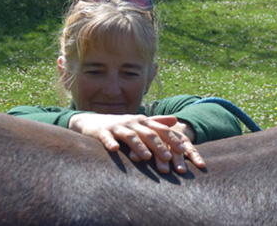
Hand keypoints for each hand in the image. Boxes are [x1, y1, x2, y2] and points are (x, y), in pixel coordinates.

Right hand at [67, 113, 204, 173]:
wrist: (93, 122)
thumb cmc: (120, 126)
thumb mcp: (139, 123)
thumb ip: (157, 122)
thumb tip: (175, 120)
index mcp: (142, 121)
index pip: (160, 130)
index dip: (171, 139)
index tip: (182, 150)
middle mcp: (131, 123)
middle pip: (148, 133)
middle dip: (159, 145)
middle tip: (169, 157)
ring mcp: (116, 127)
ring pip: (130, 136)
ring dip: (139, 146)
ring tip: (147, 157)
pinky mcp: (102, 132)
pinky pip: (106, 137)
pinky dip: (111, 143)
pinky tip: (115, 149)